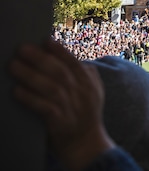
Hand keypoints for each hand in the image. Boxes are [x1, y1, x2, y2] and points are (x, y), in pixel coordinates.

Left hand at [8, 39, 114, 170]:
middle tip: (21, 49)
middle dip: (40, 58)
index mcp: (90, 85)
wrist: (87, 147)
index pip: (75, 63)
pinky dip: (30, 98)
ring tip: (13, 66)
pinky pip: (43, 107)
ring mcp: (72, 109)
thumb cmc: (86, 118)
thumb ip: (87, 76)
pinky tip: (17, 91)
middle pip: (60, 72)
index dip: (60, 51)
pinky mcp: (60, 123)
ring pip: (50, 87)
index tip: (45, 41)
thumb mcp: (94, 94)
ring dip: (30, 75)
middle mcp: (82, 94)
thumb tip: (71, 57)